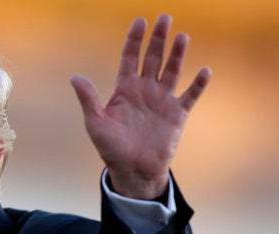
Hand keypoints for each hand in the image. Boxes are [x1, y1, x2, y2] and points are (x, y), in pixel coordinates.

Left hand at [70, 14, 210, 198]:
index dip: (134, 40)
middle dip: (158, 39)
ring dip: (177, 54)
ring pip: (171, 71)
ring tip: (182, 36)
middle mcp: (144, 90)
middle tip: (164, 18)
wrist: (132, 170)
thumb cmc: (110, 148)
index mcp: (124, 89)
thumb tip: (74, 77)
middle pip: (152, 58)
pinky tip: (204, 70)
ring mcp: (162, 100)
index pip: (130, 57)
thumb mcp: (96, 123)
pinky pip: (190, 95)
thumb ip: (88, 99)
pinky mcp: (177, 114)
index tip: (140, 21)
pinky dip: (198, 84)